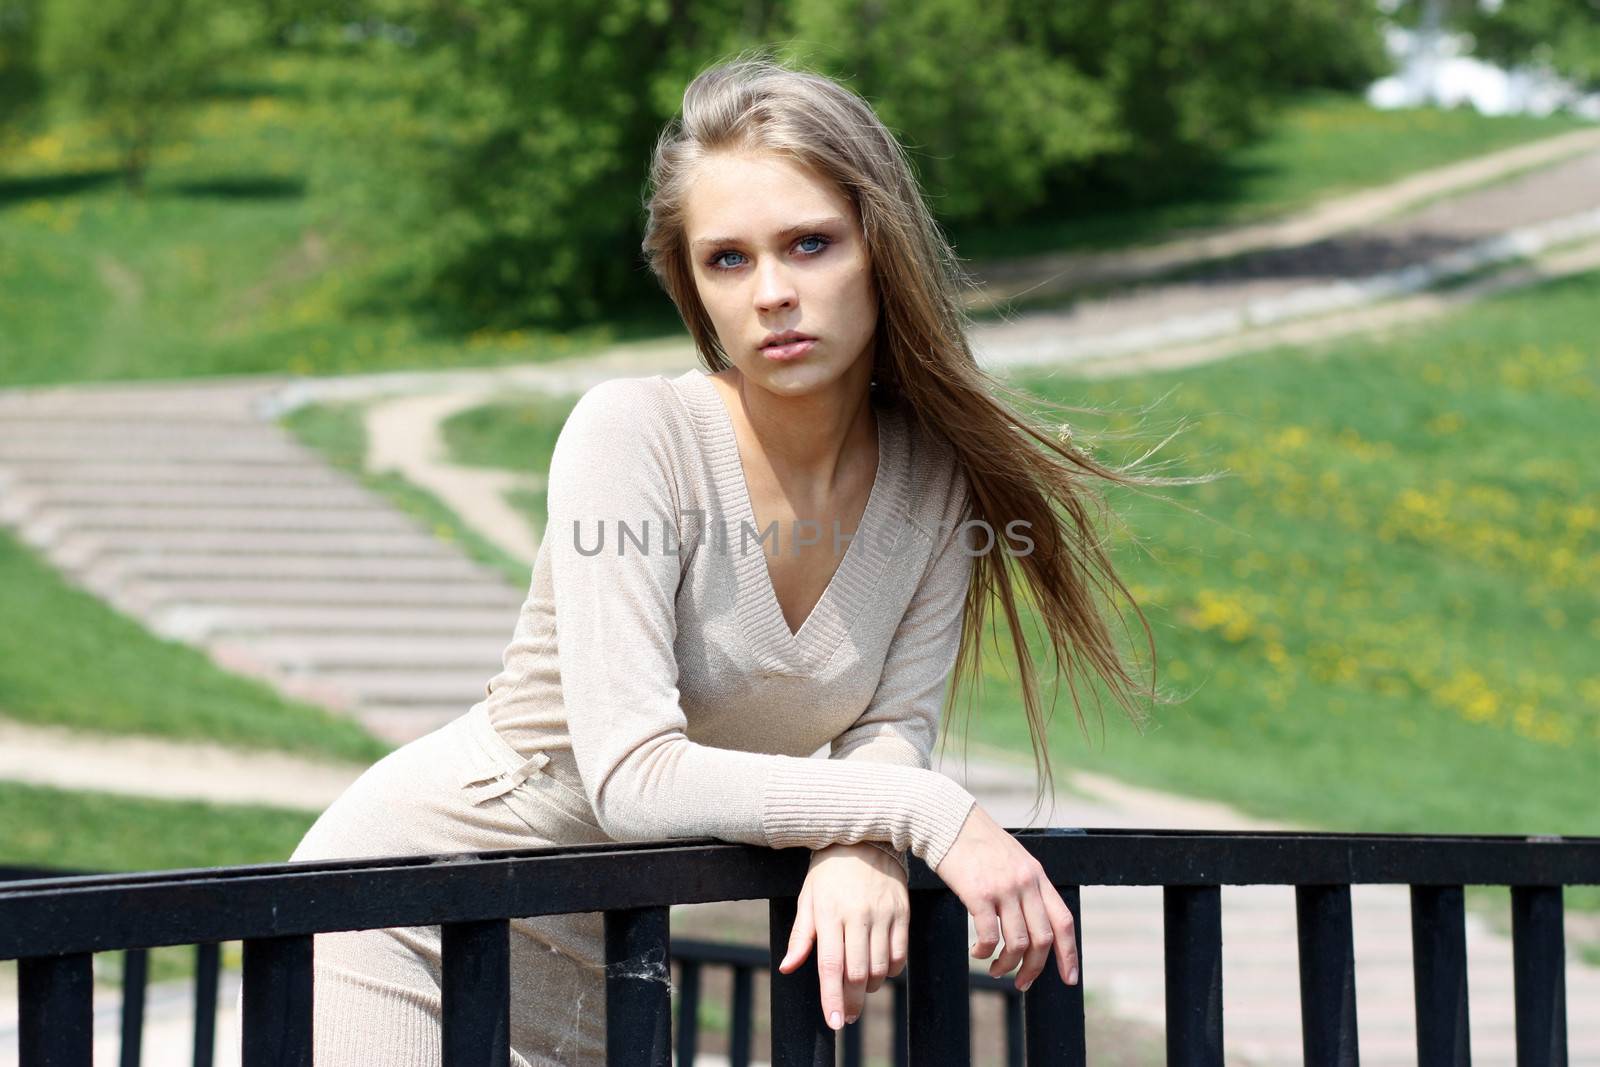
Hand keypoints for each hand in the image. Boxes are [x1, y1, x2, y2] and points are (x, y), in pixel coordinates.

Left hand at [776, 841, 908, 1029]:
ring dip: (869, 987)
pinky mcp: (902, 913)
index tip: (834, 1022)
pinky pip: (899, 955)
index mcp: (829, 913)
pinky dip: (890, 971)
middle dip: (850, 1001)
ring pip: (880, 968)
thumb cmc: (829, 873)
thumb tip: (788, 968)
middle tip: (845, 1015)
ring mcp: (883, 915)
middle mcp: (858, 915)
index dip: (832, 997)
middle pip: (857, 973)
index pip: (831, 965)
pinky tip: (878, 970)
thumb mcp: (808, 899)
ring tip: (859, 988)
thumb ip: (800, 936)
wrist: (865, 839)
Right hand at [933, 803, 1079, 990]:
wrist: (947, 820)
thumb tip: (1032, 922)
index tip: (1069, 978)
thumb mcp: (1012, 859)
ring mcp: (1003, 888)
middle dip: (1034, 968)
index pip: (1064, 921)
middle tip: (1022, 983)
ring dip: (1007, 964)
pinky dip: (984, 952)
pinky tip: (977, 952)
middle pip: (1042, 939)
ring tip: (995, 968)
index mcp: (1037, 876)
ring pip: (1017, 943)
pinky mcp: (978, 893)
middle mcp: (1025, 882)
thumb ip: (1026, 886)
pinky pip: (989, 936)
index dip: (1069, 954)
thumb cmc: (975, 843)